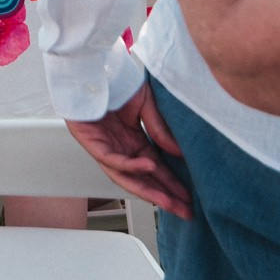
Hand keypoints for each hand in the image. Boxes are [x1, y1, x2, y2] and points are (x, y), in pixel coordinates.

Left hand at [64, 82, 189, 219]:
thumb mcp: (146, 105)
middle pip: (143, 179)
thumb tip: (180, 154)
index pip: (156, 168)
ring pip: (126, 176)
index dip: (172, 183)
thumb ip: (160, 129)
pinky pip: (111, 158)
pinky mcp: (90, 141)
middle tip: (186, 211)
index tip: (190, 198)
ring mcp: (105, 146)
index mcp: (134, 140)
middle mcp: (120, 147)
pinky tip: (148, 167)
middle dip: (164, 196)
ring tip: (169, 201)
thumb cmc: (116, 82)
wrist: (93, 67)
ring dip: (148, 190)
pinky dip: (129, 165)